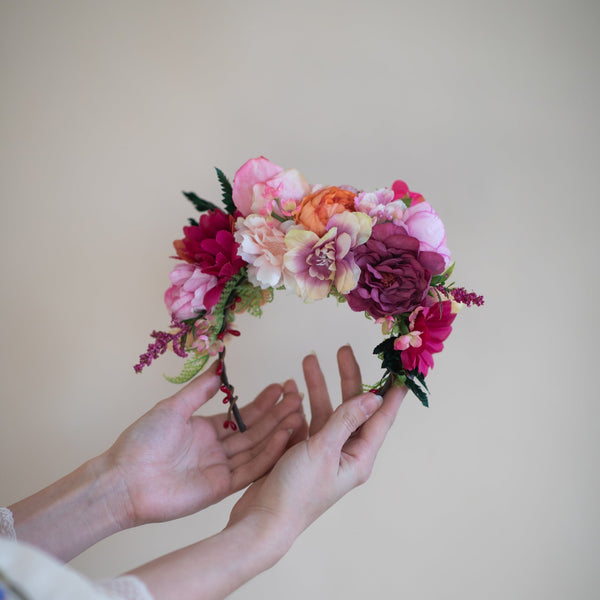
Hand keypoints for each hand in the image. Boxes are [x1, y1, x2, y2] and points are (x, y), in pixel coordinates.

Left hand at [104, 361, 305, 527]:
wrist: (124, 479)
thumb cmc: (142, 441)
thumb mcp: (173, 407)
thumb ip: (199, 390)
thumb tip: (218, 368)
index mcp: (206, 430)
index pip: (241, 414)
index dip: (262, 402)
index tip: (281, 386)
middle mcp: (217, 449)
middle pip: (254, 430)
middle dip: (276, 414)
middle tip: (298, 396)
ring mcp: (220, 469)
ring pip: (256, 448)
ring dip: (278, 432)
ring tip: (298, 414)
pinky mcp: (221, 488)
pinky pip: (249, 470)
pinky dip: (268, 455)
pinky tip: (284, 438)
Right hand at [228, 345, 405, 542]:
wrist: (262, 520)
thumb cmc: (296, 492)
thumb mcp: (323, 450)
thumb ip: (345, 420)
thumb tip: (373, 398)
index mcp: (359, 456)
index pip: (382, 418)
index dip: (391, 393)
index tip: (400, 370)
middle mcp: (344, 453)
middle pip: (351, 407)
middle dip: (346, 378)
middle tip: (342, 350)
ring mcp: (322, 452)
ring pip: (326, 411)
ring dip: (317, 387)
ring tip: (308, 360)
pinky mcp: (302, 452)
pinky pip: (306, 421)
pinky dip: (299, 404)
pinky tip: (290, 388)